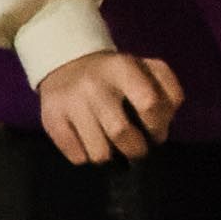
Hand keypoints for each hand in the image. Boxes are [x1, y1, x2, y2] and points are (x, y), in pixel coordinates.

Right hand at [36, 47, 181, 163]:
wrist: (67, 63)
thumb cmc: (117, 74)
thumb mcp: (147, 69)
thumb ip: (168, 91)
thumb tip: (165, 123)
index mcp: (123, 68)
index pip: (150, 103)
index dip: (158, 126)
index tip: (155, 132)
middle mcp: (94, 84)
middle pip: (122, 133)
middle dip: (136, 150)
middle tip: (135, 148)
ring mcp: (70, 102)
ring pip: (99, 153)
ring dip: (110, 156)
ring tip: (111, 145)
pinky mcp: (51, 120)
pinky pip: (77, 157)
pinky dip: (87, 156)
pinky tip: (89, 141)